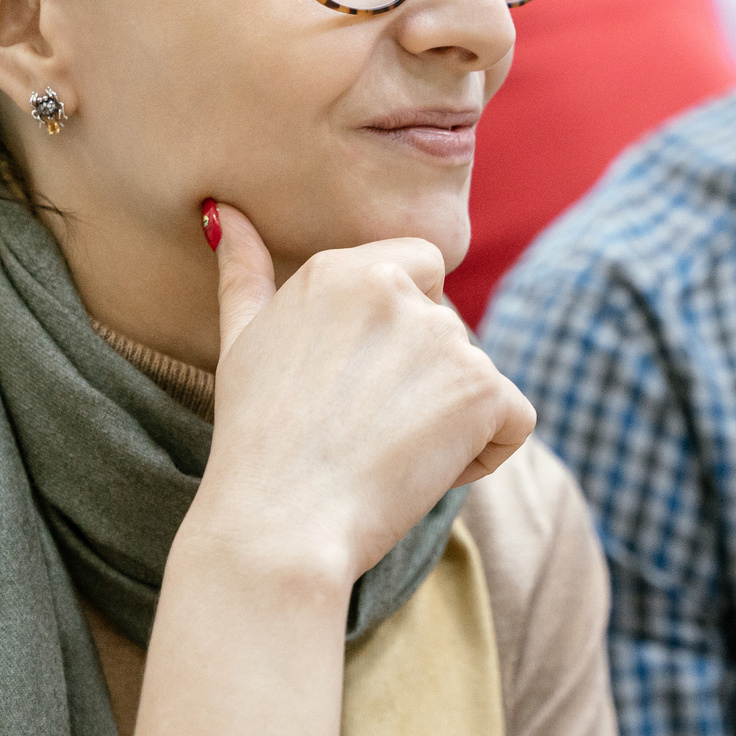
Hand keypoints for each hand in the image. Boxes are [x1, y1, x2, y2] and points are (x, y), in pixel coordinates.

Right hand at [195, 201, 533, 583]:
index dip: (402, 333)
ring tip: (383, 456)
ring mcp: (445, 337)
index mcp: (346, 268)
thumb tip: (223, 213)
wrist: (279, 522)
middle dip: (422, 382)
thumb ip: (245, 271)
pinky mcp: (482, 390)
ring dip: (448, 421)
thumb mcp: (240, 341)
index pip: (421, 270)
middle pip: (448, 332)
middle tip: (361, 431)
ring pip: (476, 378)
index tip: (358, 383)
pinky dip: (484, 453)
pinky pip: (512, 420)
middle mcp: (399, 288)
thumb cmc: (256, 440)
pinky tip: (422, 473)